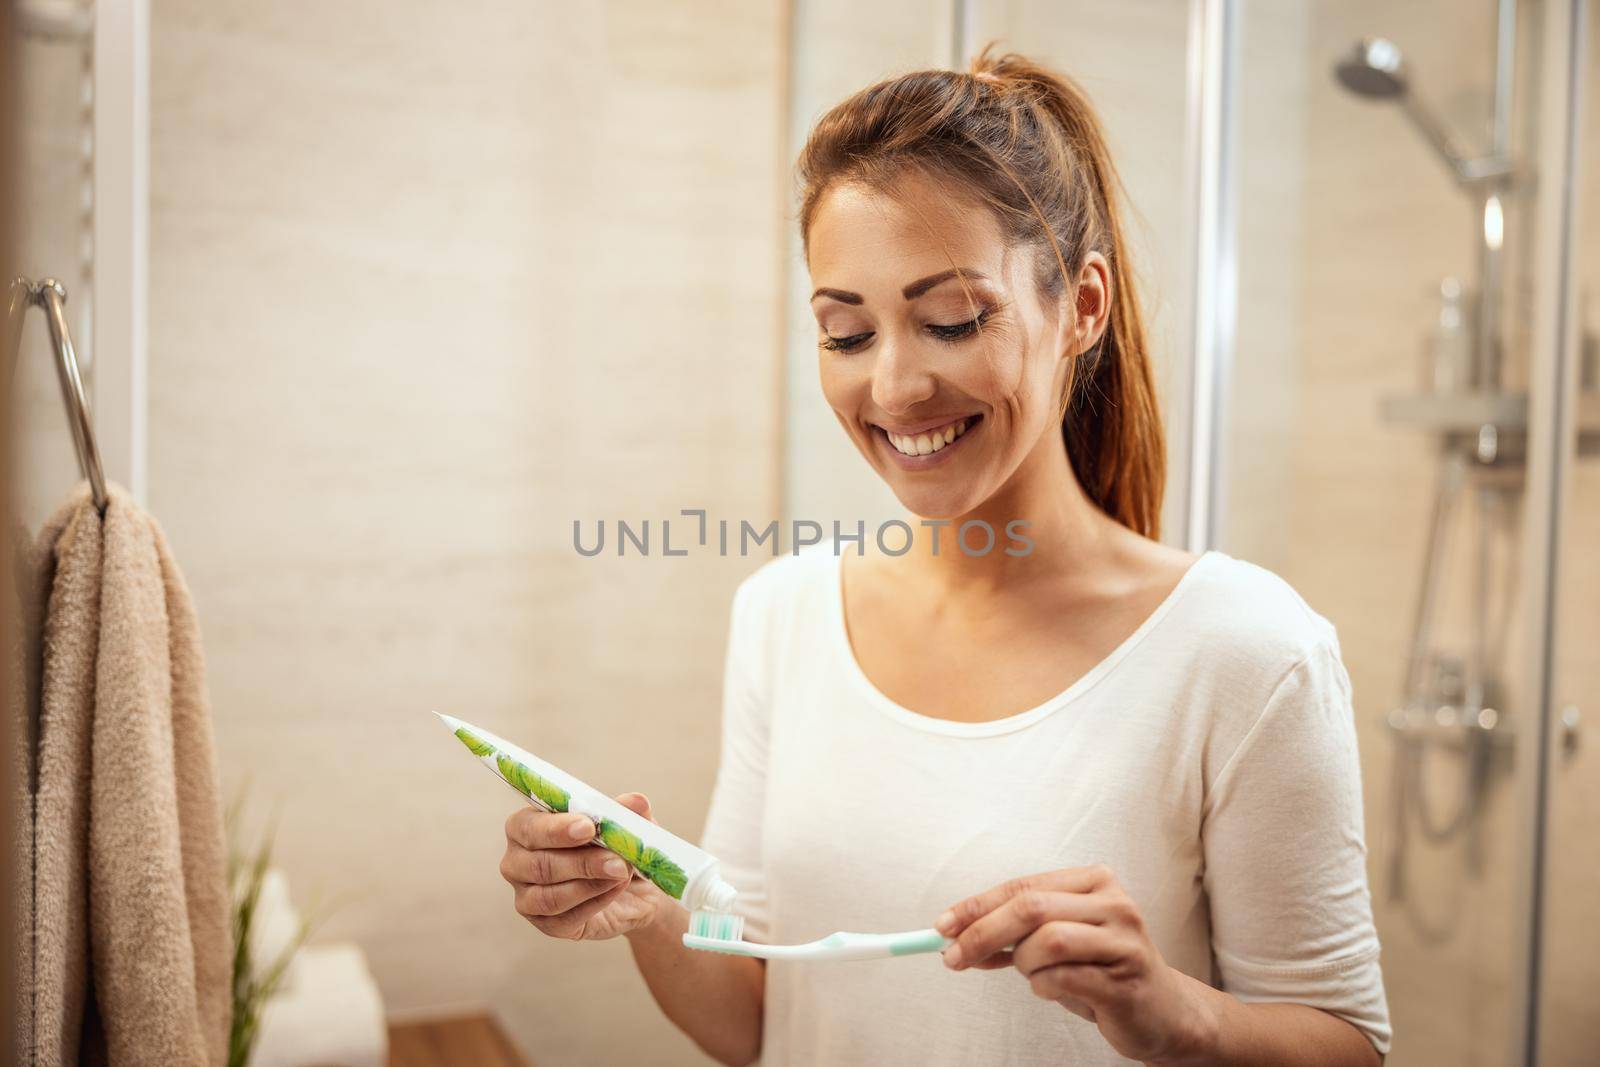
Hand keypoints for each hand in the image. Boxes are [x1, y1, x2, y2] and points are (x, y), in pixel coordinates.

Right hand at [500, 792, 667, 940]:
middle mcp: (517, 862)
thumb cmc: (617, 846)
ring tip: (621, 872)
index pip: (526, 827)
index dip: (556, 829)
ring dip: (589, 883)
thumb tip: (636, 801)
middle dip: (581, 861)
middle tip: (616, 858)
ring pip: (549, 895)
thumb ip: (626, 812)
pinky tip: (616, 888)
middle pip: (538, 864)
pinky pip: (565, 917)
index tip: (588, 827)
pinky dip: (595, 902)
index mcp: (526, 827)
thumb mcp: (627, 824)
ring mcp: (527, 897)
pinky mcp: (546, 924)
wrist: (635, 889)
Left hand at [936, 864, 1211, 1063]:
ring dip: (1023, 964)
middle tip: (952, 957)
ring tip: (1033, 975)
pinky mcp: (1125, 979)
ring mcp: (1123, 940)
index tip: (943, 926)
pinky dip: (1043, 987)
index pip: (1022, 887)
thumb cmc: (1101, 970)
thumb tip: (954, 934)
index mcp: (1094, 881)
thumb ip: (1014, 933)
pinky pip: (1061, 979)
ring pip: (1045, 942)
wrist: (1163, 1012)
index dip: (977, 906)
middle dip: (982, 932)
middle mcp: (1113, 903)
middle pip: (1030, 908)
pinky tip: (1054, 989)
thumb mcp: (1056, 941)